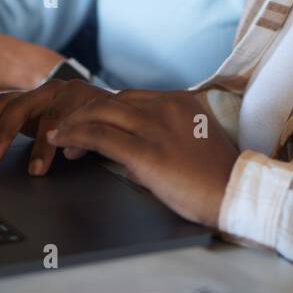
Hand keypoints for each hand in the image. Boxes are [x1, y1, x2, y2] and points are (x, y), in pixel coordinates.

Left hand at [0, 79, 109, 174]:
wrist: (118, 110)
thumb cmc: (72, 121)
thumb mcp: (39, 126)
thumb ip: (10, 133)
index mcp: (30, 97)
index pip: (0, 105)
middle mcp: (47, 91)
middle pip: (17, 106)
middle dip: (1, 133)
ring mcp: (72, 94)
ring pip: (52, 116)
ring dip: (42, 145)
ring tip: (35, 170)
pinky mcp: (97, 102)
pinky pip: (84, 121)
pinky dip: (76, 138)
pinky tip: (71, 155)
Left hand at [49, 90, 239, 226]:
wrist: (235, 194)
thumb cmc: (216, 178)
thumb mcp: (192, 143)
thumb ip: (164, 138)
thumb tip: (130, 156)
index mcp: (180, 101)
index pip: (129, 98)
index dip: (103, 110)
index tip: (88, 124)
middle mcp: (166, 107)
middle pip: (111, 102)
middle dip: (83, 115)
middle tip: (66, 132)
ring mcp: (156, 127)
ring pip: (100, 113)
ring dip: (73, 124)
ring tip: (57, 137)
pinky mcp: (146, 151)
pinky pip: (100, 136)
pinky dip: (75, 136)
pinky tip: (61, 142)